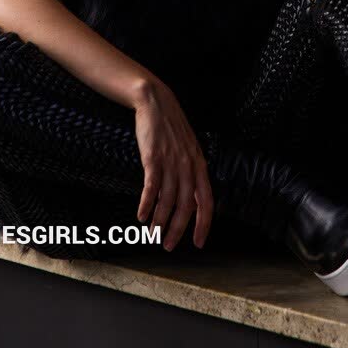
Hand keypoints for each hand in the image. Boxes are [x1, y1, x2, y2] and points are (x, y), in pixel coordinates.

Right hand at [132, 77, 213, 250]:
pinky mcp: (153, 157)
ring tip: (152, 234)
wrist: (156, 102)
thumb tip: (191, 201)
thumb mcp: (189, 149)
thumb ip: (191, 173)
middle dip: (177, 230)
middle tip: (168, 245)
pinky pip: (151, 187)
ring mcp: (171, 161)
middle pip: (185, 206)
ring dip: (159, 221)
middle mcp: (188, 166)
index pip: (206, 201)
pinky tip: (141, 216)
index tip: (198, 243)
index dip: (203, 224)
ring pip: (167, 200)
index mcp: (199, 165)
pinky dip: (146, 204)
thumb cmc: (171, 128)